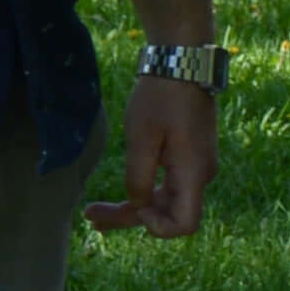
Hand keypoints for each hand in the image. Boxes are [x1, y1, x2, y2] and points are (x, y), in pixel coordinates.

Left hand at [86, 74, 217, 236]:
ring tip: (93, 211)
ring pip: (164, 200)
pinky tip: (117, 194)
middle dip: (130, 219)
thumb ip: (138, 177)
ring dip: (132, 207)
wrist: (181, 63)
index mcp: (193, 172)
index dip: (158, 227)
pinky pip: (165, 183)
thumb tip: (139, 205)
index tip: (134, 207)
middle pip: (168, 214)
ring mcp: (195, 165)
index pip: (185, 224)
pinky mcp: (187, 156)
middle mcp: (200, 174)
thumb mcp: (142, 137)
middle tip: (89, 218)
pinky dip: (142, 191)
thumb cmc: (161, 97)